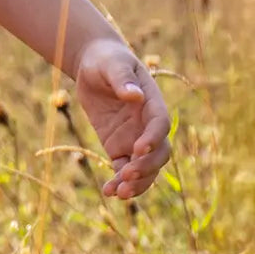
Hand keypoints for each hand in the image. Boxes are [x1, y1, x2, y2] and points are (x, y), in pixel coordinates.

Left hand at [73, 38, 172, 201]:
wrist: (94, 65)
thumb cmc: (107, 60)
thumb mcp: (112, 64)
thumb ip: (122, 79)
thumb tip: (134, 95)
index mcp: (152, 103)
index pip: (160, 125)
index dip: (153, 138)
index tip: (138, 148)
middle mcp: (147, 125)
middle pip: (159, 153)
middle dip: (147, 167)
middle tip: (127, 174)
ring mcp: (134, 139)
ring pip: (145, 168)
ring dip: (136, 183)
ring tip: (118, 193)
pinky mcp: (118, 147)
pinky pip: (123, 170)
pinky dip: (119, 182)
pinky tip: (108, 192)